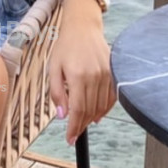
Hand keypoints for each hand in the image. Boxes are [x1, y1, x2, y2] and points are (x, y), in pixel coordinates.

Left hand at [49, 6, 115, 144]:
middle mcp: (95, 76)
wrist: (83, 28)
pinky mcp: (113, 73)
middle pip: (90, 111)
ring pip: (101, 106)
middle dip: (81, 126)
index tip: (69, 139)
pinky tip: (97, 115)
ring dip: (92, 119)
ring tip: (83, 125)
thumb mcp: (53, 69)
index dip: (74, 127)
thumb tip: (62, 116)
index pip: (78, 110)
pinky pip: (111, 98)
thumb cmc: (65, 48)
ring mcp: (107, 74)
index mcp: (78, 76)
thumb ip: (57, 93)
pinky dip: (105, 109)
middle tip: (73, 135)